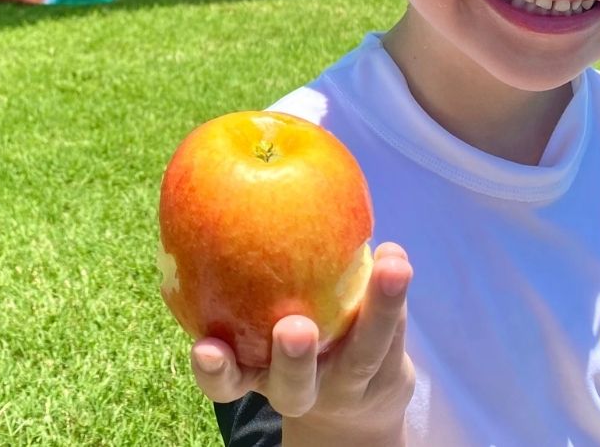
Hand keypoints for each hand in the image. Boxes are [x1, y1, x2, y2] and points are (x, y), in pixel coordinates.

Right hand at [191, 242, 414, 445]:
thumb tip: (222, 195)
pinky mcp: (389, 376)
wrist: (354, 404)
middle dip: (294, 360)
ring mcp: (349, 387)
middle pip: (294, 387)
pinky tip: (394, 257)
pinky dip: (394, 299)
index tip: (205, 348)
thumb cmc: (285, 339)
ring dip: (376, 312)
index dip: (213, 369)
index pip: (225, 382)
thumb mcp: (253, 324)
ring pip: (364, 357)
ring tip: (391, 268)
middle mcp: (300, 389)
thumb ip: (238, 278)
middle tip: (294, 328)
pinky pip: (394, 338)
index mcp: (256, 376)